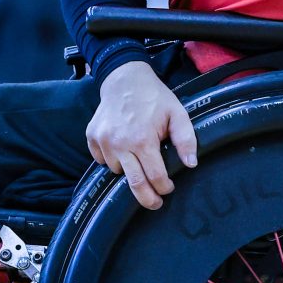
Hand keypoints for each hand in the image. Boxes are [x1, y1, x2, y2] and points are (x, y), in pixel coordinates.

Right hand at [85, 61, 198, 211]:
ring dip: (129, 171)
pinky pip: (102, 160)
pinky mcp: (92, 137)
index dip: (164, 187)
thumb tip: (191, 164)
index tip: (169, 188)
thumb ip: (186, 140)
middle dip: (147, 198)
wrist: (124, 79)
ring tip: (138, 158)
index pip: (155, 176)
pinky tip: (122, 149)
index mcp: (142, 139)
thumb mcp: (177, 114)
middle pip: (134, 184)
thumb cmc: (153, 97)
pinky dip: (112, 160)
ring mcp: (103, 141)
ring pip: (117, 171)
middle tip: (155, 204)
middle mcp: (119, 143)